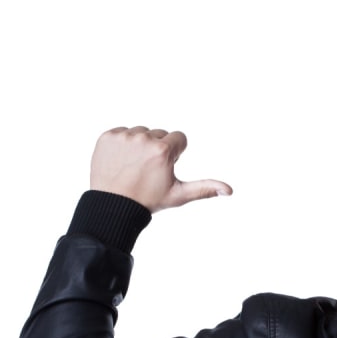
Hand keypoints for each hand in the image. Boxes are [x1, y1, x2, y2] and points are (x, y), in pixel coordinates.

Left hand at [90, 127, 231, 211]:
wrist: (113, 205)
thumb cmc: (148, 201)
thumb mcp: (179, 195)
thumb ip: (205, 189)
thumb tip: (229, 191)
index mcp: (163, 151)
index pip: (179, 138)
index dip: (176, 153)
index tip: (165, 167)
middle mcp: (143, 139)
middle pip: (159, 134)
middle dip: (158, 149)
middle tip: (148, 170)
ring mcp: (124, 137)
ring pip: (141, 132)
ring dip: (140, 145)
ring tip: (134, 166)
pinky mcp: (107, 137)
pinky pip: (122, 132)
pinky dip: (122, 144)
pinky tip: (122, 161)